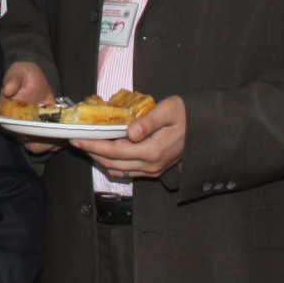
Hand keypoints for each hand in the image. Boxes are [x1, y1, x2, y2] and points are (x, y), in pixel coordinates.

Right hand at [0, 62, 63, 152]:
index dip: (28, 135)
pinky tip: (69, 134)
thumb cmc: (23, 74)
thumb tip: (8, 90)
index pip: (14, 131)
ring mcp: (29, 131)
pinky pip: (48, 143)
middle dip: (46, 142)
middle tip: (61, 134)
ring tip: (67, 134)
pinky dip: (59, 141)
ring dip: (54, 143)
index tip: (44, 131)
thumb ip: (13, 80)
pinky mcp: (41, 131)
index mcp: (6, 115)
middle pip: (29, 143)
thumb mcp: (17, 72)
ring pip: (40, 147)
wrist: (34, 77)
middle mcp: (16, 127)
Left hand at [71, 95, 185, 180]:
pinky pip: (128, 171)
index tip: (76, 139)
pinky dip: (113, 163)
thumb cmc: (188, 114)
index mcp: (152, 151)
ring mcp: (153, 170)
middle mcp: (151, 165)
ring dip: (101, 159)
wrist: (207, 129)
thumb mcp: (169, 110)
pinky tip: (107, 151)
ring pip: (118, 170)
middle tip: (77, 141)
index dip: (92, 146)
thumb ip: (148, 122)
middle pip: (112, 163)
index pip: (113, 151)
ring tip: (89, 145)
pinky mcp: (155, 170)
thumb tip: (128, 132)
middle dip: (91, 153)